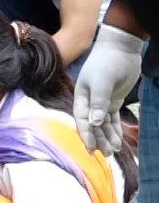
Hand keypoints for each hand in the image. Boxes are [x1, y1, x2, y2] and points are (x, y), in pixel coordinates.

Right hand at [74, 24, 142, 152]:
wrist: (120, 48)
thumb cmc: (106, 63)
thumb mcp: (102, 82)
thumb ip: (98, 102)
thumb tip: (94, 123)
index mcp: (81, 98)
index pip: (82, 120)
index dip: (86, 135)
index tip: (91, 149)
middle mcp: (89, 102)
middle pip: (92, 125)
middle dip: (98, 140)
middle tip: (106, 154)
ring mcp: (101, 102)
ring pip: (102, 124)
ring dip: (107, 137)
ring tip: (114, 150)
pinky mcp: (112, 100)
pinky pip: (112, 119)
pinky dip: (114, 129)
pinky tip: (118, 140)